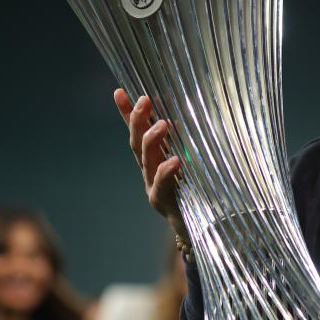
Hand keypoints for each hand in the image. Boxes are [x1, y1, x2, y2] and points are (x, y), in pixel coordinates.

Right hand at [113, 89, 185, 237]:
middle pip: (138, 143)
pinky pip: (163, 185)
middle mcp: (149, 170)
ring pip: (147, 160)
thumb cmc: (198, 189)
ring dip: (152, 140)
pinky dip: (167, 172)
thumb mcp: (193, 162)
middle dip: (139, 120)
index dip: (127, 113)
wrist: (199, 227)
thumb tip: (196, 114)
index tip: (119, 91)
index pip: (137, 132)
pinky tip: (174, 161)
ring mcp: (154, 186)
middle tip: (145, 101)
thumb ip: (189, 143)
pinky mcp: (164, 202)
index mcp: (154, 158)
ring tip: (163, 124)